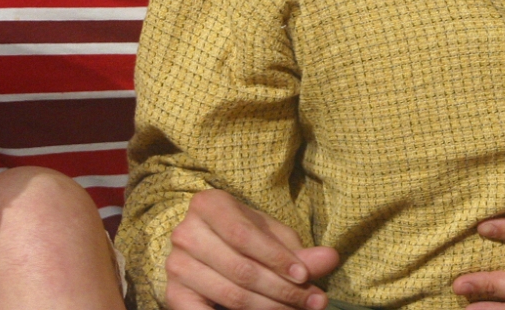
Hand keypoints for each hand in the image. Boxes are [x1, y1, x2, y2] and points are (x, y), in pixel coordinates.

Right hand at [164, 189, 338, 309]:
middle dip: (282, 290)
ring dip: (269, 308)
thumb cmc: (246, 238)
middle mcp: (185, 232)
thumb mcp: (273, 238)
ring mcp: (175, 265)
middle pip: (240, 269)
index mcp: (209, 205)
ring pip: (229, 294)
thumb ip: (300, 251)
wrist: (210, 248)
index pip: (245, 235)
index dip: (277, 258)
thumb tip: (331, 259)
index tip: (305, 277)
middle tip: (313, 302)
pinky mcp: (173, 295)